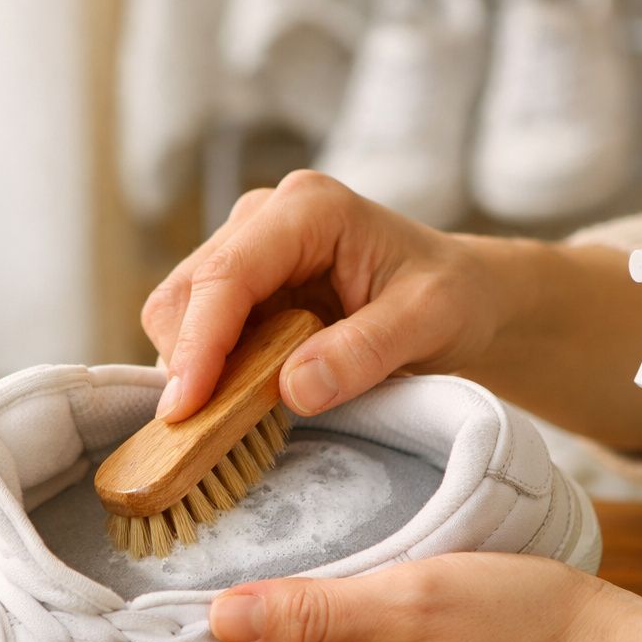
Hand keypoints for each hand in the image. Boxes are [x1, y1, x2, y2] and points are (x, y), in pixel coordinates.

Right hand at [141, 170, 528, 421]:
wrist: (462, 295)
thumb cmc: (450, 297)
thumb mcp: (430, 321)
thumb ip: (366, 352)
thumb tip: (292, 389)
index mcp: (308, 210)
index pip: (228, 274)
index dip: (200, 343)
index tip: (187, 409)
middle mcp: (263, 219)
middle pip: (184, 293)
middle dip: (186, 362)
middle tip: (203, 432)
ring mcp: (246, 251)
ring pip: (178, 313)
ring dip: (192, 371)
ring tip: (228, 421)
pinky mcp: (240, 289)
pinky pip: (196, 333)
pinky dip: (205, 374)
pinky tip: (236, 404)